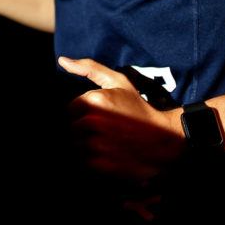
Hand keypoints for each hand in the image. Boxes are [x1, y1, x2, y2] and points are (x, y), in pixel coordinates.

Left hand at [60, 56, 186, 183]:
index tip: (97, 115)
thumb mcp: (118, 82)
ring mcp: (97, 144)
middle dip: (82, 129)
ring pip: (76, 145)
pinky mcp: (101, 164)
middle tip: (102, 129)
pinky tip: (108, 152)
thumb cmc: (138, 108)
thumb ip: (89, 68)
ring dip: (86, 145)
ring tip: (105, 141)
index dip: (81, 113)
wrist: (162, 138)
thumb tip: (62, 60)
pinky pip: (84, 161)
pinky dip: (93, 159)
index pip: (69, 110)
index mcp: (95, 100)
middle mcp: (93, 122)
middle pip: (71, 128)